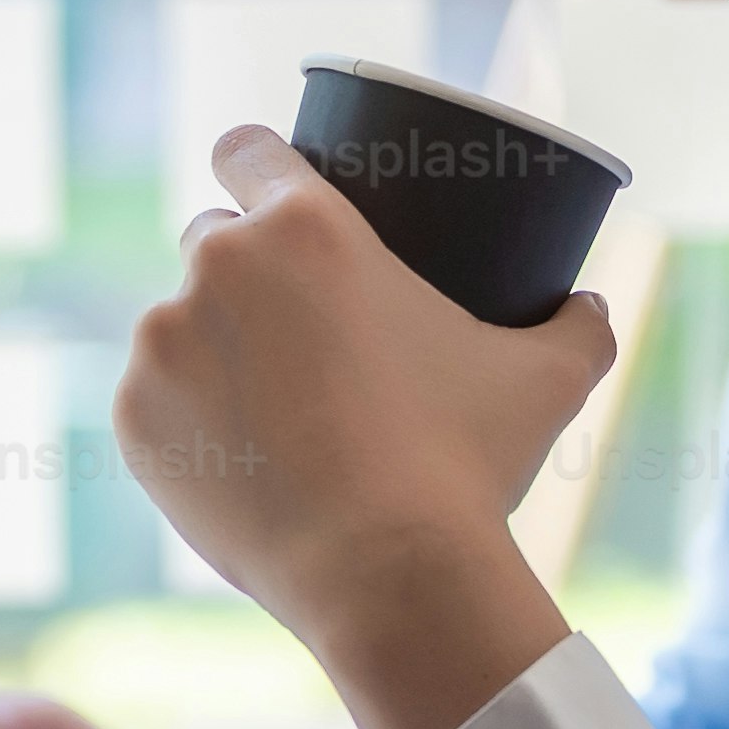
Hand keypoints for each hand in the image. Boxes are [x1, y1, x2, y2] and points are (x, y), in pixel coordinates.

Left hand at [119, 128, 603, 728]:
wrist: (386, 578)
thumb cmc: (466, 464)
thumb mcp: (549, 379)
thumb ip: (578, 325)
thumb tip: (592, 307)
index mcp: (302, 227)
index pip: (245, 149)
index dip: (254, 162)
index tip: (265, 187)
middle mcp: (216, 267)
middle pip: (211, 238)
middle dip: (243, 268)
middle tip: (297, 328)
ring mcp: (163, 344)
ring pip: (177, 322)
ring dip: (211, 347)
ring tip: (271, 407)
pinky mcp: (136, 419)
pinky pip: (155, 401)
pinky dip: (185, 420)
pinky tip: (235, 455)